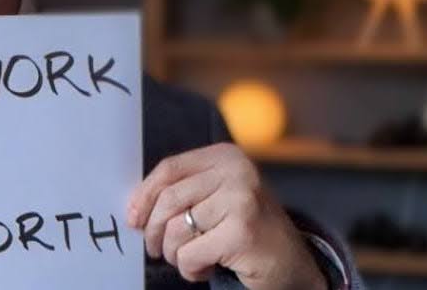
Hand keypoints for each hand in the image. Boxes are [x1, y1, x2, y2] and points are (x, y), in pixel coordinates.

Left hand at [127, 143, 326, 289]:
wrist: (293, 263)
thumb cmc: (244, 230)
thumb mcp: (216, 198)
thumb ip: (184, 192)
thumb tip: (135, 206)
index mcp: (226, 157)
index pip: (169, 169)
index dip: (144, 195)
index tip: (133, 218)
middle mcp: (237, 172)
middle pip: (169, 199)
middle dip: (154, 231)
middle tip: (156, 249)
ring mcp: (241, 201)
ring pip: (176, 229)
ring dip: (174, 254)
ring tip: (190, 259)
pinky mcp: (242, 232)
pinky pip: (189, 254)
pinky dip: (190, 269)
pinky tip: (206, 268)